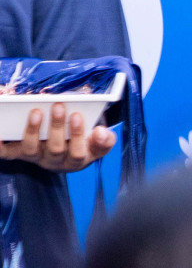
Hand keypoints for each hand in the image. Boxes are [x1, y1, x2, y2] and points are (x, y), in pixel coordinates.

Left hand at [0, 104, 116, 172]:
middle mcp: (54, 161)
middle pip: (55, 149)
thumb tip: (100, 132)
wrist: (65, 151)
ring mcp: (35, 157)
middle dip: (57, 127)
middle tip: (59, 106)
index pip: (78, 153)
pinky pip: (6, 153)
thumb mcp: (99, 142)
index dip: (77, 135)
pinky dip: (0, 145)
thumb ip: (105, 140)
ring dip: (33, 131)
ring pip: (31, 150)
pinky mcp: (18, 153)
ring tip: (37, 111)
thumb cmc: (83, 142)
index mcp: (76, 159)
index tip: (78, 115)